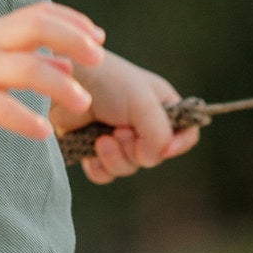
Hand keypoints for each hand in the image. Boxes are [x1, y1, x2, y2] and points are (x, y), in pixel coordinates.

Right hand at [0, 1, 105, 139]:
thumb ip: (30, 57)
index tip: (99, 38)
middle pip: (38, 27)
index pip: (41, 13)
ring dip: (59, 84)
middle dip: (73, 38)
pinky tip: (43, 132)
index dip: (74, 21)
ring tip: (84, 103)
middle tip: (100, 59)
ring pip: (25, 68)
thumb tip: (69, 63)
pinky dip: (24, 119)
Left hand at [50, 48, 201, 183]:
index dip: (179, 145)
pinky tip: (91, 152)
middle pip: (154, 157)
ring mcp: (118, 137)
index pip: (186, 134)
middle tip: (120, 131)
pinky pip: (105, 174)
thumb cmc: (108, 81)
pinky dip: (99, 167)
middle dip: (135, 149)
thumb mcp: (142, 102)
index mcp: (162, 107)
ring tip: (101, 138)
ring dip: (116, 158)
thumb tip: (155, 158)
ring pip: (129, 168)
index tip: (164, 148)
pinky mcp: (93, 147)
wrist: (65, 78)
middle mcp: (142, 124)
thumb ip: (158, 132)